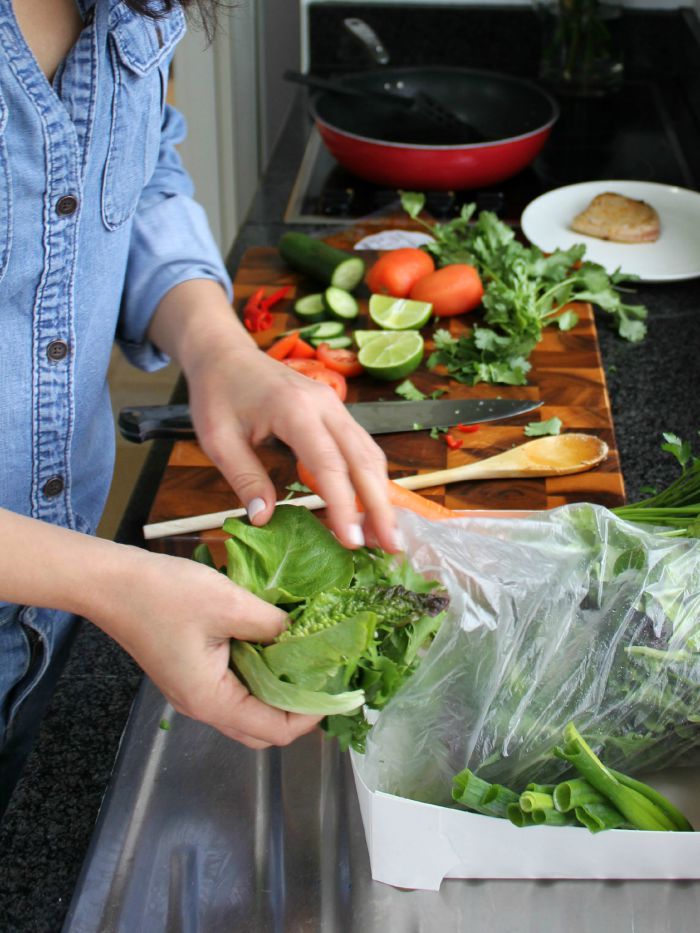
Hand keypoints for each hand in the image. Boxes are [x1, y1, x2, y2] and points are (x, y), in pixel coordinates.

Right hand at [89, 546, 320, 748]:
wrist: (111, 582)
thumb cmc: (163, 594)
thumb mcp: (229, 603)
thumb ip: (272, 625)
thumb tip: (303, 635)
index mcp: (212, 700)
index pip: (275, 731)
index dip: (312, 716)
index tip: (340, 690)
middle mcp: (203, 705)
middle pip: (263, 729)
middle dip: (300, 709)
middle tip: (328, 679)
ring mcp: (195, 690)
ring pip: (250, 708)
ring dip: (280, 690)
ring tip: (309, 661)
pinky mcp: (192, 672)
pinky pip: (236, 687)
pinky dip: (261, 674)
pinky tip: (276, 644)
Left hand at [147, 278, 397, 551]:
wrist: (226, 353)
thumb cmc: (218, 394)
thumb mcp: (217, 439)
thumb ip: (243, 478)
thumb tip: (264, 519)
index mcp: (294, 411)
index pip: (329, 465)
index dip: (343, 506)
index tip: (351, 541)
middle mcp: (325, 405)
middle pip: (363, 460)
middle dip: (379, 506)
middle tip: (392, 546)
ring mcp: (335, 406)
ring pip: (370, 454)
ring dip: (381, 495)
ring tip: (385, 535)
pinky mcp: (336, 412)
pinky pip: (362, 447)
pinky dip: (371, 479)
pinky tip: (371, 507)